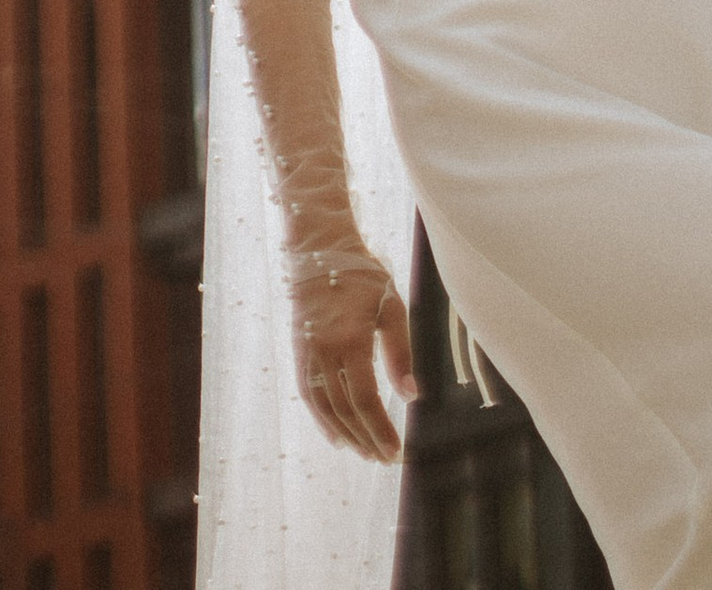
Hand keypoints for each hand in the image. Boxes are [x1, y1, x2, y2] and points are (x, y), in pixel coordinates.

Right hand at [290, 243, 414, 461]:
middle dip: (366, 438)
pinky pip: (309, 396)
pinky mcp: (299, 354)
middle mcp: (325, 353)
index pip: (366, 399)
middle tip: (383, 459)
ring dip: (346, 434)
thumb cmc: (363, 277)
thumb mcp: (391, 306)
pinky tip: (337, 436)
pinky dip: (323, 420)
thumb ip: (400, 353)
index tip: (395, 451)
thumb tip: (411, 396)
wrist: (321, 252)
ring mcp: (308, 355)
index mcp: (351, 340)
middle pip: (346, 409)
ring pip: (326, 408)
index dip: (380, 429)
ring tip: (364, 453)